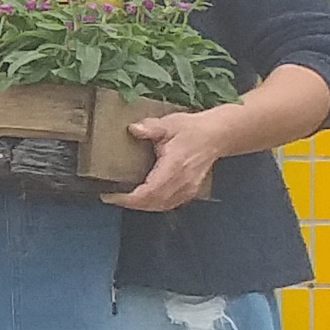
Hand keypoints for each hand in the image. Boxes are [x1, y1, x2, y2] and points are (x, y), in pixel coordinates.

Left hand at [109, 106, 228, 213]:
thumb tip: (133, 129)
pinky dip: (155, 205)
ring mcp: (188, 187)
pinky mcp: (191, 190)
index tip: (112, 196)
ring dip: (142, 206)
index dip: (130, 198)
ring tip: (124, 199)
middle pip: (154, 202)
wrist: (216, 136)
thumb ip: (151, 128)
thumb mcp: (169, 124)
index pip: (150, 190)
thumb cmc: (192, 129)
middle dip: (131, 203)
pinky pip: (171, 204)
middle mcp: (182, 180)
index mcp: (175, 165)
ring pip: (162, 205)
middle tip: (112, 197)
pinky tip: (144, 201)